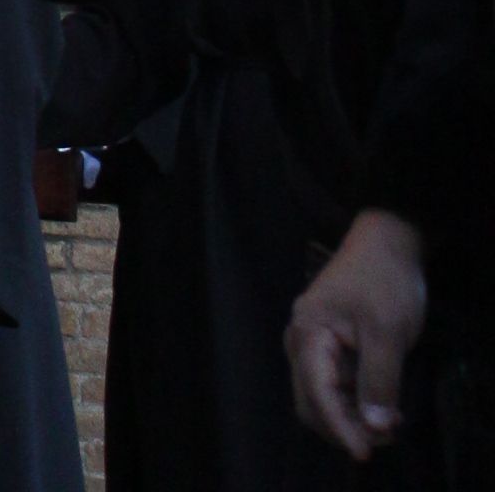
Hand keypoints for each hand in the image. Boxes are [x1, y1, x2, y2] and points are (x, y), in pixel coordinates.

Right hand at [290, 210, 427, 459]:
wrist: (387, 240)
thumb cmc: (384, 281)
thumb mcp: (387, 331)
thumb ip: (378, 381)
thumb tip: (373, 428)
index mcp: (308, 333)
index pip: (316, 393)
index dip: (340, 427)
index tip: (366, 452)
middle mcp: (301, 341)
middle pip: (311, 402)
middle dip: (345, 427)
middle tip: (385, 438)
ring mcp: (313, 344)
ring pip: (322, 398)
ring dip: (351, 419)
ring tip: (390, 424)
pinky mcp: (328, 346)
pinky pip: (333, 386)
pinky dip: (355, 404)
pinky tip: (383, 407)